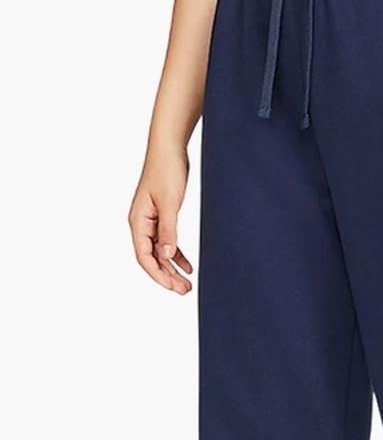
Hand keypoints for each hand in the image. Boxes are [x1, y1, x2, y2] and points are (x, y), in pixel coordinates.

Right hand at [129, 146, 192, 292]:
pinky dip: (177, 255)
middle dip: (167, 276)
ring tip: (187, 284)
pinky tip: (187, 265)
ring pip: (160, 252)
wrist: (169, 148)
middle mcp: (141, 223)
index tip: (172, 287)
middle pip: (152, 258)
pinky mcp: (162, 216)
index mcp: (138, 221)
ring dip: (172, 269)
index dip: (158, 274)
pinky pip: (167, 242)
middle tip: (184, 290)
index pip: (144, 256)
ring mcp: (151, 220)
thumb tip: (167, 256)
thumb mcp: (170, 203)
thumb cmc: (166, 170)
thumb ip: (169, 231)